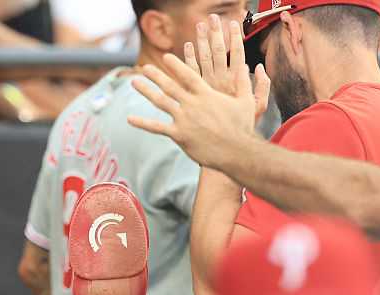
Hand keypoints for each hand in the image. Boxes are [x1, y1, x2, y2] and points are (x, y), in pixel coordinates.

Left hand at [126, 18, 270, 168]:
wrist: (237, 151)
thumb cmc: (243, 127)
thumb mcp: (247, 101)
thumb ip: (245, 83)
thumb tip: (249, 65)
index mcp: (207, 94)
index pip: (188, 74)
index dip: (176, 65)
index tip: (166, 57)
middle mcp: (192, 104)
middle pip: (170, 85)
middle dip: (156, 75)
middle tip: (144, 67)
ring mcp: (184, 119)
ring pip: (160, 101)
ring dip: (146, 91)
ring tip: (134, 82)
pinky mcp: (179, 135)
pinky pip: (156, 127)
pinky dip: (142, 123)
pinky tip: (129, 118)